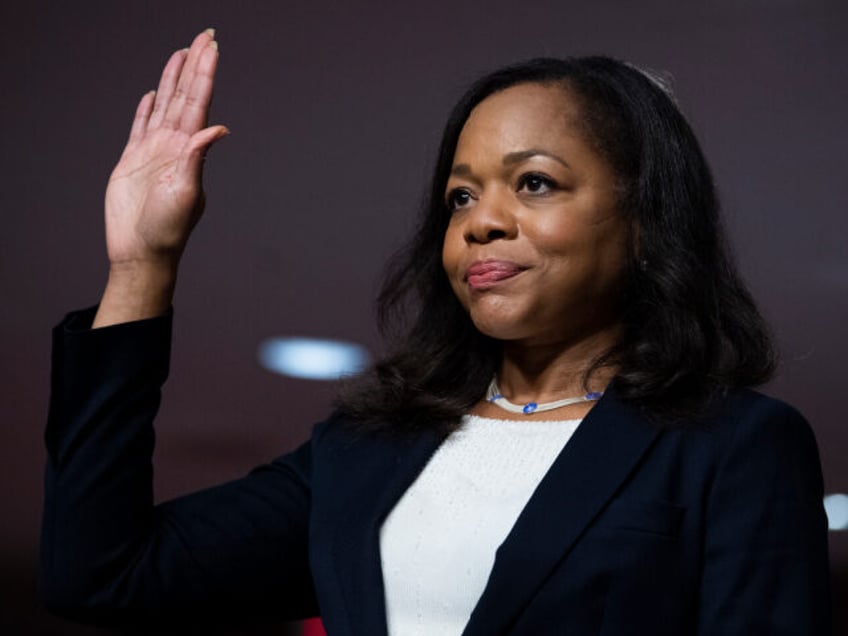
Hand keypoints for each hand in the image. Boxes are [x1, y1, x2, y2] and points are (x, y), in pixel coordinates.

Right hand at [94, 29, 227, 326]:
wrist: (142, 251)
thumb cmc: (168, 230)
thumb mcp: (188, 193)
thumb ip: (198, 158)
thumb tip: (219, 128)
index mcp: (189, 149)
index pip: (200, 102)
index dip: (205, 73)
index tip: (212, 47)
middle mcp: (175, 145)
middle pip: (185, 95)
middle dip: (194, 65)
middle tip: (204, 35)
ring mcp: (154, 151)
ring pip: (164, 104)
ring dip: (173, 79)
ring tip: (181, 53)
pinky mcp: (133, 160)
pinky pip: (140, 126)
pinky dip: (146, 108)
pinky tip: (152, 94)